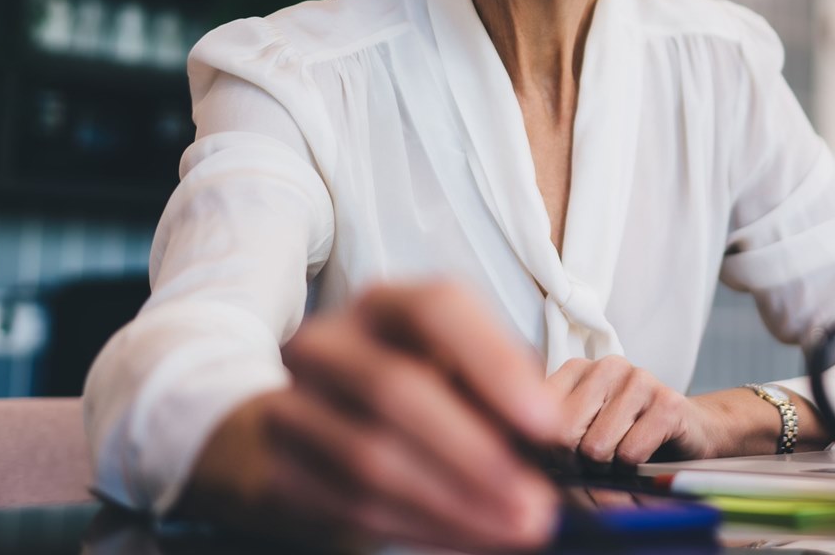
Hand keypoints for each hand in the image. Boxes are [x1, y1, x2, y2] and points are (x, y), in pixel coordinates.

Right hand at [181, 280, 561, 551]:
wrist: (309, 426)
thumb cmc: (411, 390)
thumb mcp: (456, 372)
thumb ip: (499, 390)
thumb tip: (553, 432)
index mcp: (385, 304)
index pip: (437, 308)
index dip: (496, 363)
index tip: (549, 424)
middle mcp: (329, 342)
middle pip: (397, 388)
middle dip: (478, 454)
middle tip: (539, 502)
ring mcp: (292, 403)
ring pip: (373, 457)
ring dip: (457, 502)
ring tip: (517, 526)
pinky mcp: (281, 467)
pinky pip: (353, 503)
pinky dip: (424, 525)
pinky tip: (471, 536)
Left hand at [547, 356, 738, 464]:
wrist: (689, 431)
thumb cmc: (626, 435)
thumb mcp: (580, 428)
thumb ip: (548, 435)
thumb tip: (521, 461)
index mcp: (577, 368)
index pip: (536, 416)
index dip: (547, 450)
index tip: (565, 457)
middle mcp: (607, 366)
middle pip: (563, 433)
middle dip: (576, 461)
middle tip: (595, 462)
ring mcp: (640, 380)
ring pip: (597, 446)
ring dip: (607, 466)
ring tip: (621, 457)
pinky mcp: (668, 403)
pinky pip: (631, 453)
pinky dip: (633, 467)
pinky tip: (645, 455)